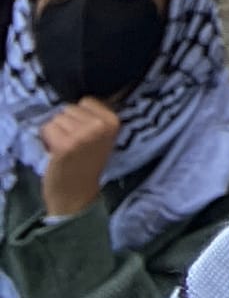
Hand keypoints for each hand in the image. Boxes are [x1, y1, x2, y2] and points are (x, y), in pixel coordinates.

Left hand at [40, 100, 119, 216]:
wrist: (76, 197)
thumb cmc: (86, 165)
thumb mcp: (101, 138)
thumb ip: (95, 118)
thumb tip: (78, 100)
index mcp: (113, 121)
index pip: (86, 101)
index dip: (80, 117)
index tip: (83, 135)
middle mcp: (100, 126)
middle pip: (70, 108)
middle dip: (67, 124)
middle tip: (72, 145)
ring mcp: (82, 135)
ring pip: (57, 117)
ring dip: (56, 132)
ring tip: (64, 149)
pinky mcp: (64, 145)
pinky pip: (47, 128)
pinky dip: (46, 140)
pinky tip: (54, 153)